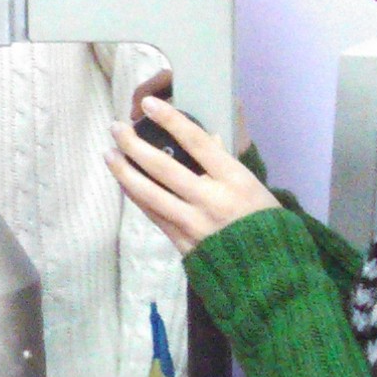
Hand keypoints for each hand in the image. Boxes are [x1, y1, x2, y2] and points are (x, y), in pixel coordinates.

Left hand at [106, 90, 274, 255]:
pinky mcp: (181, 242)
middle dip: (134, 144)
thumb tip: (208, 138)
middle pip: (163, 167)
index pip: (197, 142)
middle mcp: (210, 200)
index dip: (171, 120)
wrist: (267, 272)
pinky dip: (135, 195)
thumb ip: (228, 163)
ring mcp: (192, 223)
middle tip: (116, 128)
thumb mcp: (255, 187)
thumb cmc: (265, 223)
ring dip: (124, 171)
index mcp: (234, 181)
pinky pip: (152, 214)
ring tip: (109, 154)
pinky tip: (124, 182)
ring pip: (149, 193)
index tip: (150, 104)